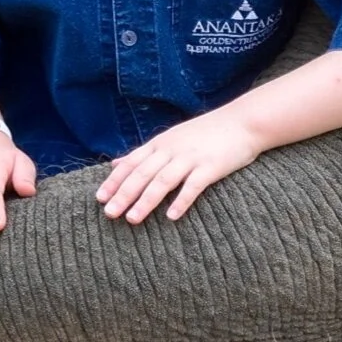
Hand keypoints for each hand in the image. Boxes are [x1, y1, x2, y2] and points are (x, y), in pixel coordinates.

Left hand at [96, 105, 261, 224]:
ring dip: (145, 201)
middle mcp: (171, 149)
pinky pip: (193, 185)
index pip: (131, 163)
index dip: (114, 180)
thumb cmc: (205, 133)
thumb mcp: (170, 138)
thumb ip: (143, 153)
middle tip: (109, 214)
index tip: (99, 198)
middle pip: (142, 174)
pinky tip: (172, 216)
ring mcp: (191, 157)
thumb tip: (114, 163)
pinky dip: (181, 200)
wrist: (242, 122)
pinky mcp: (211, 166)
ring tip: (132, 219)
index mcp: (159, 144)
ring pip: (162, 181)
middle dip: (123, 194)